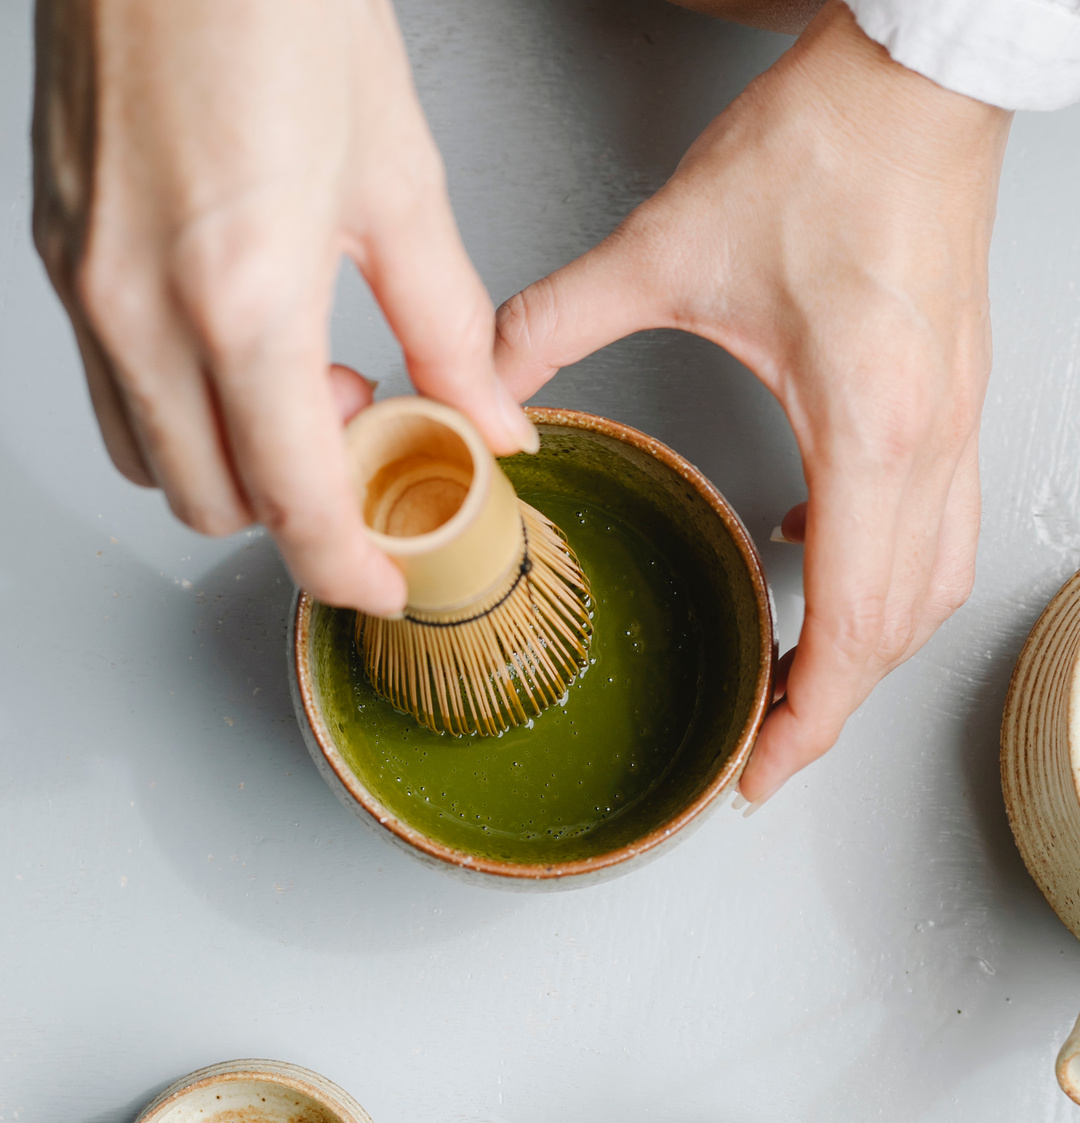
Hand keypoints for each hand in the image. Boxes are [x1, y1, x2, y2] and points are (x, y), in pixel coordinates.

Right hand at [32, 0, 536, 616]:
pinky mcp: (60, 259)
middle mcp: (140, 312)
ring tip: (304, 382)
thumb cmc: (280, 9)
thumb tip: (492, 418)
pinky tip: (242, 344)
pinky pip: (116, 392)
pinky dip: (186, 409)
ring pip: (155, 460)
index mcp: (241, 300)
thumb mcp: (400, 182)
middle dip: (297, 507)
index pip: (292, 502)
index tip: (384, 581)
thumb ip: (449, 328)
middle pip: (216, 503)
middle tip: (363, 438)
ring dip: (237, 461)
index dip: (346, 567)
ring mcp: (85, 288)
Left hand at [494, 1, 1010, 803]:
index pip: (856, 620)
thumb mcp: (671, 243)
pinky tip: (808, 555)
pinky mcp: (950, 398)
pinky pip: (930, 522)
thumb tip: (489, 381)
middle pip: (901, 625)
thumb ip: (559, 319)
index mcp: (869, 428)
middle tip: (765, 751)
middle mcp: (930, 444)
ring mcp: (955, 423)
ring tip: (793, 677)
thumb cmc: (828, 151)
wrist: (920, 81)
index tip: (760, 772)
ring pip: (931, 584)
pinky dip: (878, 571)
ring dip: (865, 646)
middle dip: (835, 705)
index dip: (810, 716)